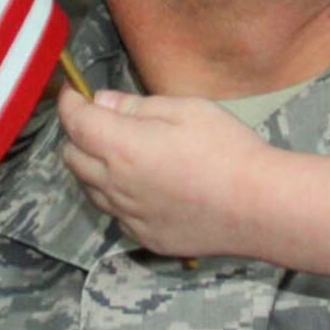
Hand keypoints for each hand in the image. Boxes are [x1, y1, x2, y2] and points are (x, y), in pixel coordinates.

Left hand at [58, 87, 269, 257]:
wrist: (259, 207)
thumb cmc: (228, 149)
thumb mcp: (186, 110)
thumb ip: (137, 107)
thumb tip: (102, 103)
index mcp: (121, 147)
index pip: (75, 122)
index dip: (69, 102)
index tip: (74, 92)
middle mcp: (115, 185)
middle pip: (72, 158)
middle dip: (78, 135)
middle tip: (101, 121)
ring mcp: (128, 216)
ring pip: (90, 190)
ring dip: (94, 168)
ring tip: (121, 154)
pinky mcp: (145, 237)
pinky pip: (116, 214)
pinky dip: (118, 196)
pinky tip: (145, 187)